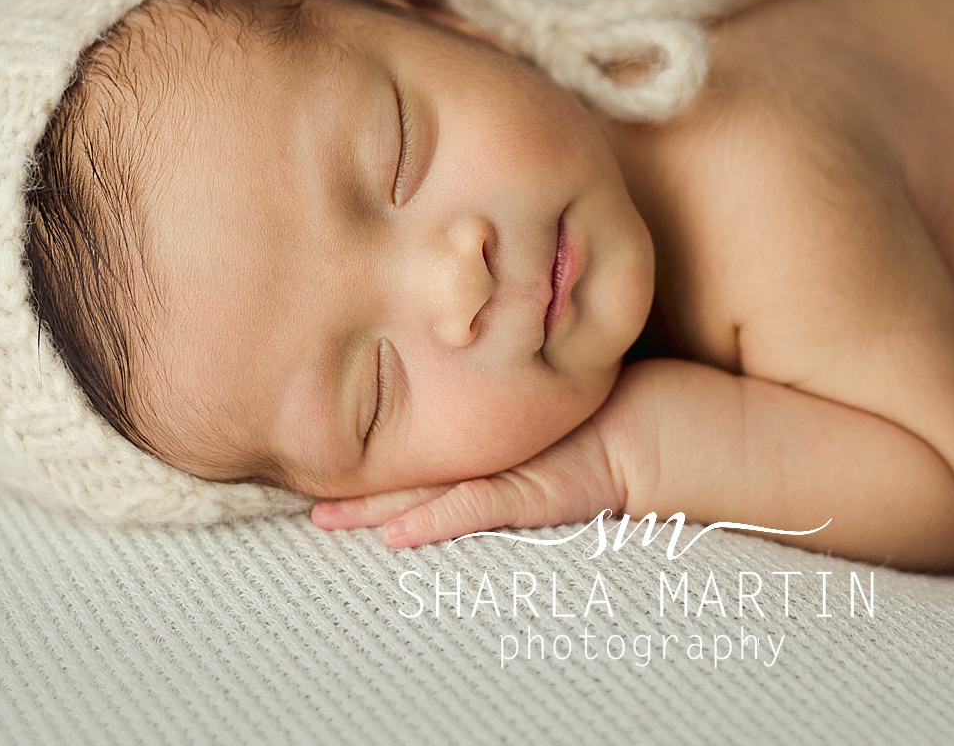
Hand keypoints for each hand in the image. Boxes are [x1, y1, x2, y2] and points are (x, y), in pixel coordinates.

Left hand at [310, 411, 626, 549]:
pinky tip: (395, 538)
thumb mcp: (540, 416)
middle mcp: (484, 446)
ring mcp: (505, 469)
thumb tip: (448, 416)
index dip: (366, 450)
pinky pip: (471, 511)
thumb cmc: (601, 416)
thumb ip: (498, 420)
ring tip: (324, 519)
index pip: (410, 441)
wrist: (653, 429)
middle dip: (353, 483)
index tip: (316, 454)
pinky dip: (432, 524)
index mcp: (481, 428)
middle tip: (299, 494)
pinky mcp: (528, 495)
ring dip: (373, 507)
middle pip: (406, 468)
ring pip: (424, 490)